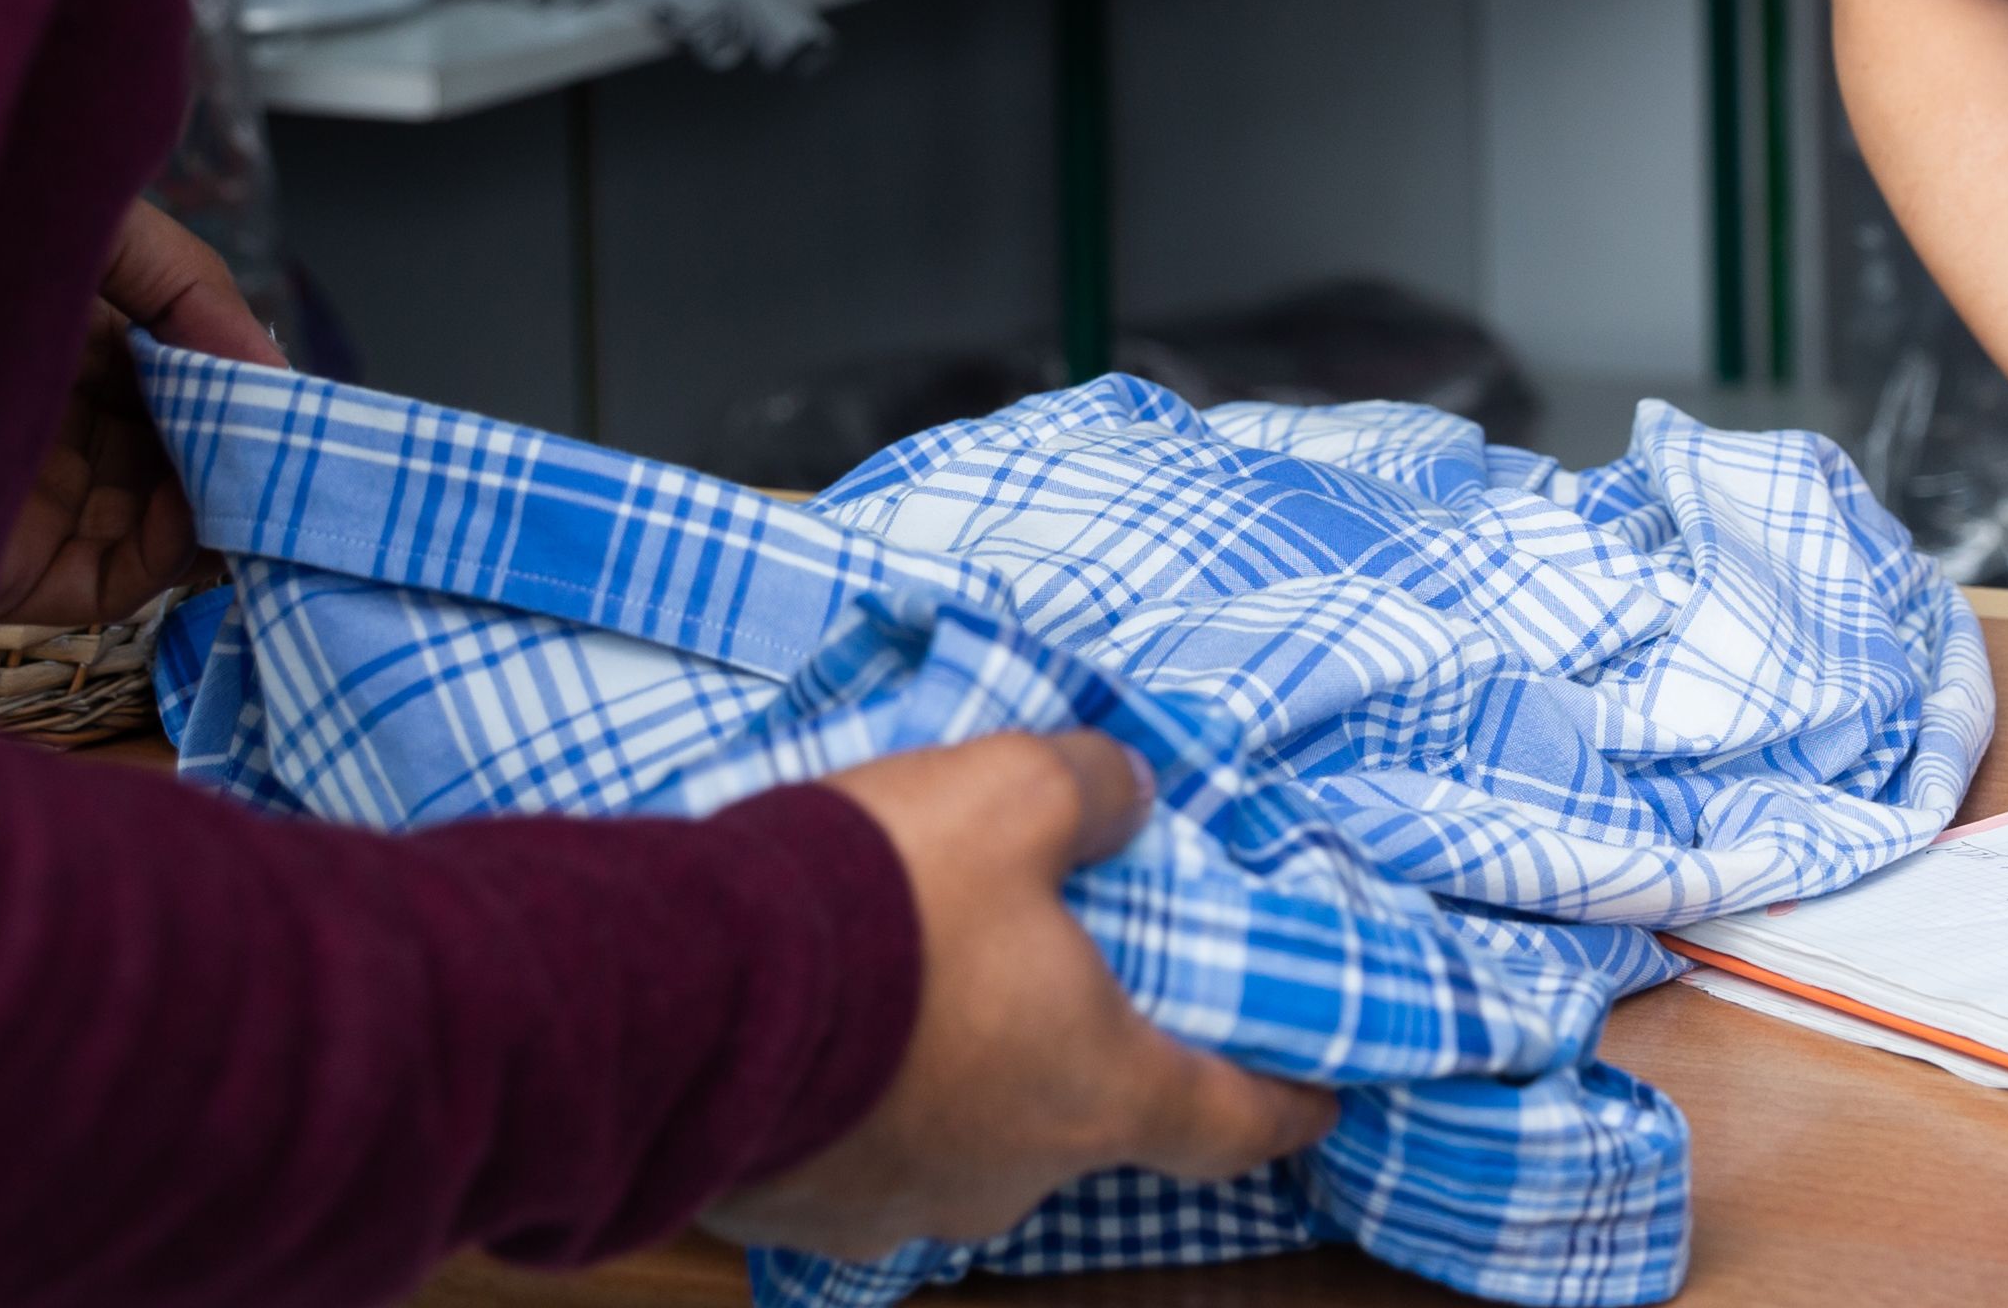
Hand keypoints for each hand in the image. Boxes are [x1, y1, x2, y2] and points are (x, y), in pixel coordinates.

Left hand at [0, 202, 290, 630]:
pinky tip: (203, 514)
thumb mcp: (89, 228)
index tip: (286, 384)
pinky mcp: (3, 564)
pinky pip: (112, 577)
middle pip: (171, 452)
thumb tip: (269, 364)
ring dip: (221, 501)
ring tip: (263, 472)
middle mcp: (41, 421)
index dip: (235, 380)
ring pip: (157, 520)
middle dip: (239, 445)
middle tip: (293, 437)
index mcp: (54, 341)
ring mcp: (24, 496)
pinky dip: (173, 554)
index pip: (171, 376)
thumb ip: (190, 283)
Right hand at [710, 732, 1338, 1255]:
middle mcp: (1008, 1179)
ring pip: (960, 1142)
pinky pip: (854, 1157)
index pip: (1231, 1124)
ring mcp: (894, 1212)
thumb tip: (1124, 798)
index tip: (1320, 1099)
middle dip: (1071, 1055)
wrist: (687, 991)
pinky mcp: (793, 1217)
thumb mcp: (1016, 789)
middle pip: (1082, 1124)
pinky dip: (857, 1102)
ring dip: (952, 1080)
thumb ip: (1093, 792)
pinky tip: (822, 1036)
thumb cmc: (882, 898)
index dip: (1285, 1104)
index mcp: (1094, 1093)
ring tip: (909, 991)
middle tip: (1044, 977)